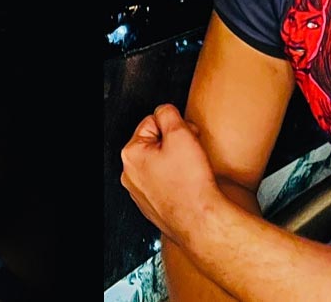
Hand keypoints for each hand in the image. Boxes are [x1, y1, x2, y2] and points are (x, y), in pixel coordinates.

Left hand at [120, 103, 220, 244]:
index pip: (153, 122)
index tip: (188, 136)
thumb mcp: (181, 134)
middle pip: (155, 143)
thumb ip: (168, 113)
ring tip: (191, 171)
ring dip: (177, 162)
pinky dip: (177, 181)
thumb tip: (165, 111)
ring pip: (160, 163)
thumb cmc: (190, 184)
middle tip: (192, 153)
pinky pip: (165, 183)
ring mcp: (140, 193)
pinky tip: (188, 185)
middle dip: (176, 143)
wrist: (200, 221)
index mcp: (131, 154)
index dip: (176, 126)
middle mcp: (130, 175)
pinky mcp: (153, 206)